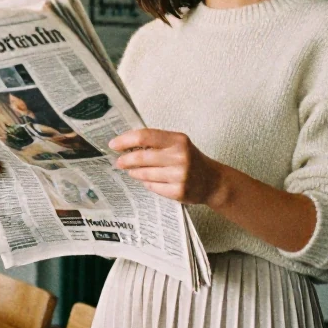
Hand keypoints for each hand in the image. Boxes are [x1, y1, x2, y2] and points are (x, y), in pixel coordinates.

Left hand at [109, 129, 228, 206]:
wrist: (213, 181)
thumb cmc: (191, 159)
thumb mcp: (178, 144)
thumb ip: (157, 142)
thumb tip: (127, 144)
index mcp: (178, 140)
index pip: (145, 136)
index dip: (126, 140)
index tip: (113, 144)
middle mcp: (180, 156)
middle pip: (142, 157)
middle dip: (125, 160)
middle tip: (118, 161)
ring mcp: (180, 175)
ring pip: (145, 174)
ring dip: (135, 172)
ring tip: (132, 171)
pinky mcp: (178, 192)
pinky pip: (152, 187)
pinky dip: (147, 183)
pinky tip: (148, 180)